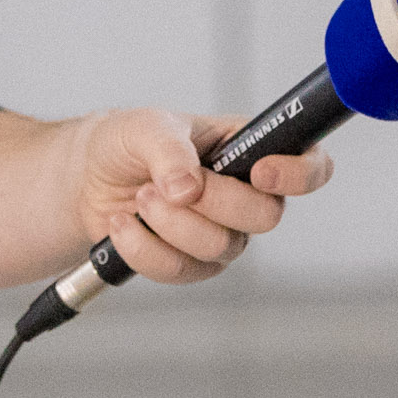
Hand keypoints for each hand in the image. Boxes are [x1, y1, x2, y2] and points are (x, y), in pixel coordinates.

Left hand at [70, 107, 334, 284]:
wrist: (88, 179)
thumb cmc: (126, 143)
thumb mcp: (144, 127)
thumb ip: (169, 149)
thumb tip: (187, 188)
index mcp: (250, 149)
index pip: (309, 165)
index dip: (300, 173)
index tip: (260, 172)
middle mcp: (247, 195)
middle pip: (266, 216)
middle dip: (211, 201)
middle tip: (163, 183)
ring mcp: (224, 234)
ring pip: (220, 247)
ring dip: (169, 223)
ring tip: (139, 197)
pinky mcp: (193, 265)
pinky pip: (181, 270)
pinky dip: (143, 248)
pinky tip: (124, 224)